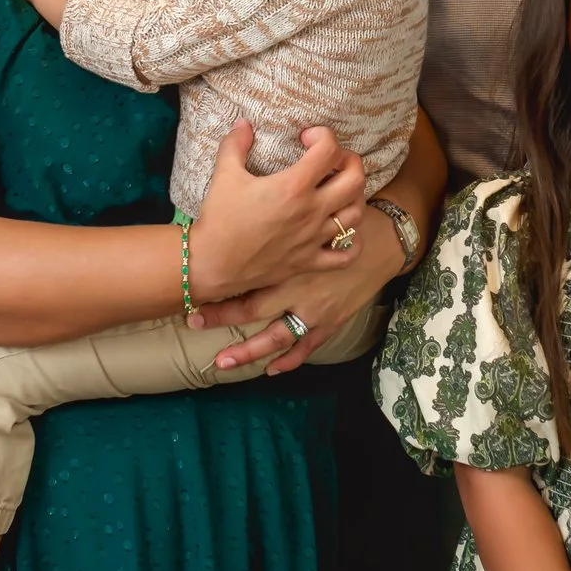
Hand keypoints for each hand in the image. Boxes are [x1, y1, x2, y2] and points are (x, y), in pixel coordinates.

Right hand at [186, 123, 367, 303]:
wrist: (212, 264)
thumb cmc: (219, 219)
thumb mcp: (224, 175)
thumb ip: (235, 145)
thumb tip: (243, 124)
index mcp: (293, 187)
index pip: (328, 150)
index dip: (323, 135)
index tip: (307, 138)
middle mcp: (311, 211)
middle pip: (355, 180)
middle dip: (350, 161)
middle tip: (333, 159)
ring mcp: (313, 239)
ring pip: (355, 215)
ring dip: (353, 197)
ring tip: (339, 190)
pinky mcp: (309, 262)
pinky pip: (345, 256)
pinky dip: (352, 243)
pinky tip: (343, 232)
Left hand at [192, 202, 398, 373]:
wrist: (379, 243)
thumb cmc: (339, 222)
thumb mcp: (306, 213)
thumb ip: (275, 213)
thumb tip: (239, 201)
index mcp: (288, 261)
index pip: (245, 278)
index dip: (218, 289)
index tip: (191, 292)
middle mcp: (298, 288)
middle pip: (252, 310)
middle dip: (221, 319)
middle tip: (193, 322)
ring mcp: (315, 310)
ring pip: (277, 337)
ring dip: (248, 352)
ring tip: (222, 363)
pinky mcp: (331, 322)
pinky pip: (307, 347)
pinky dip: (289, 360)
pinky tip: (271, 369)